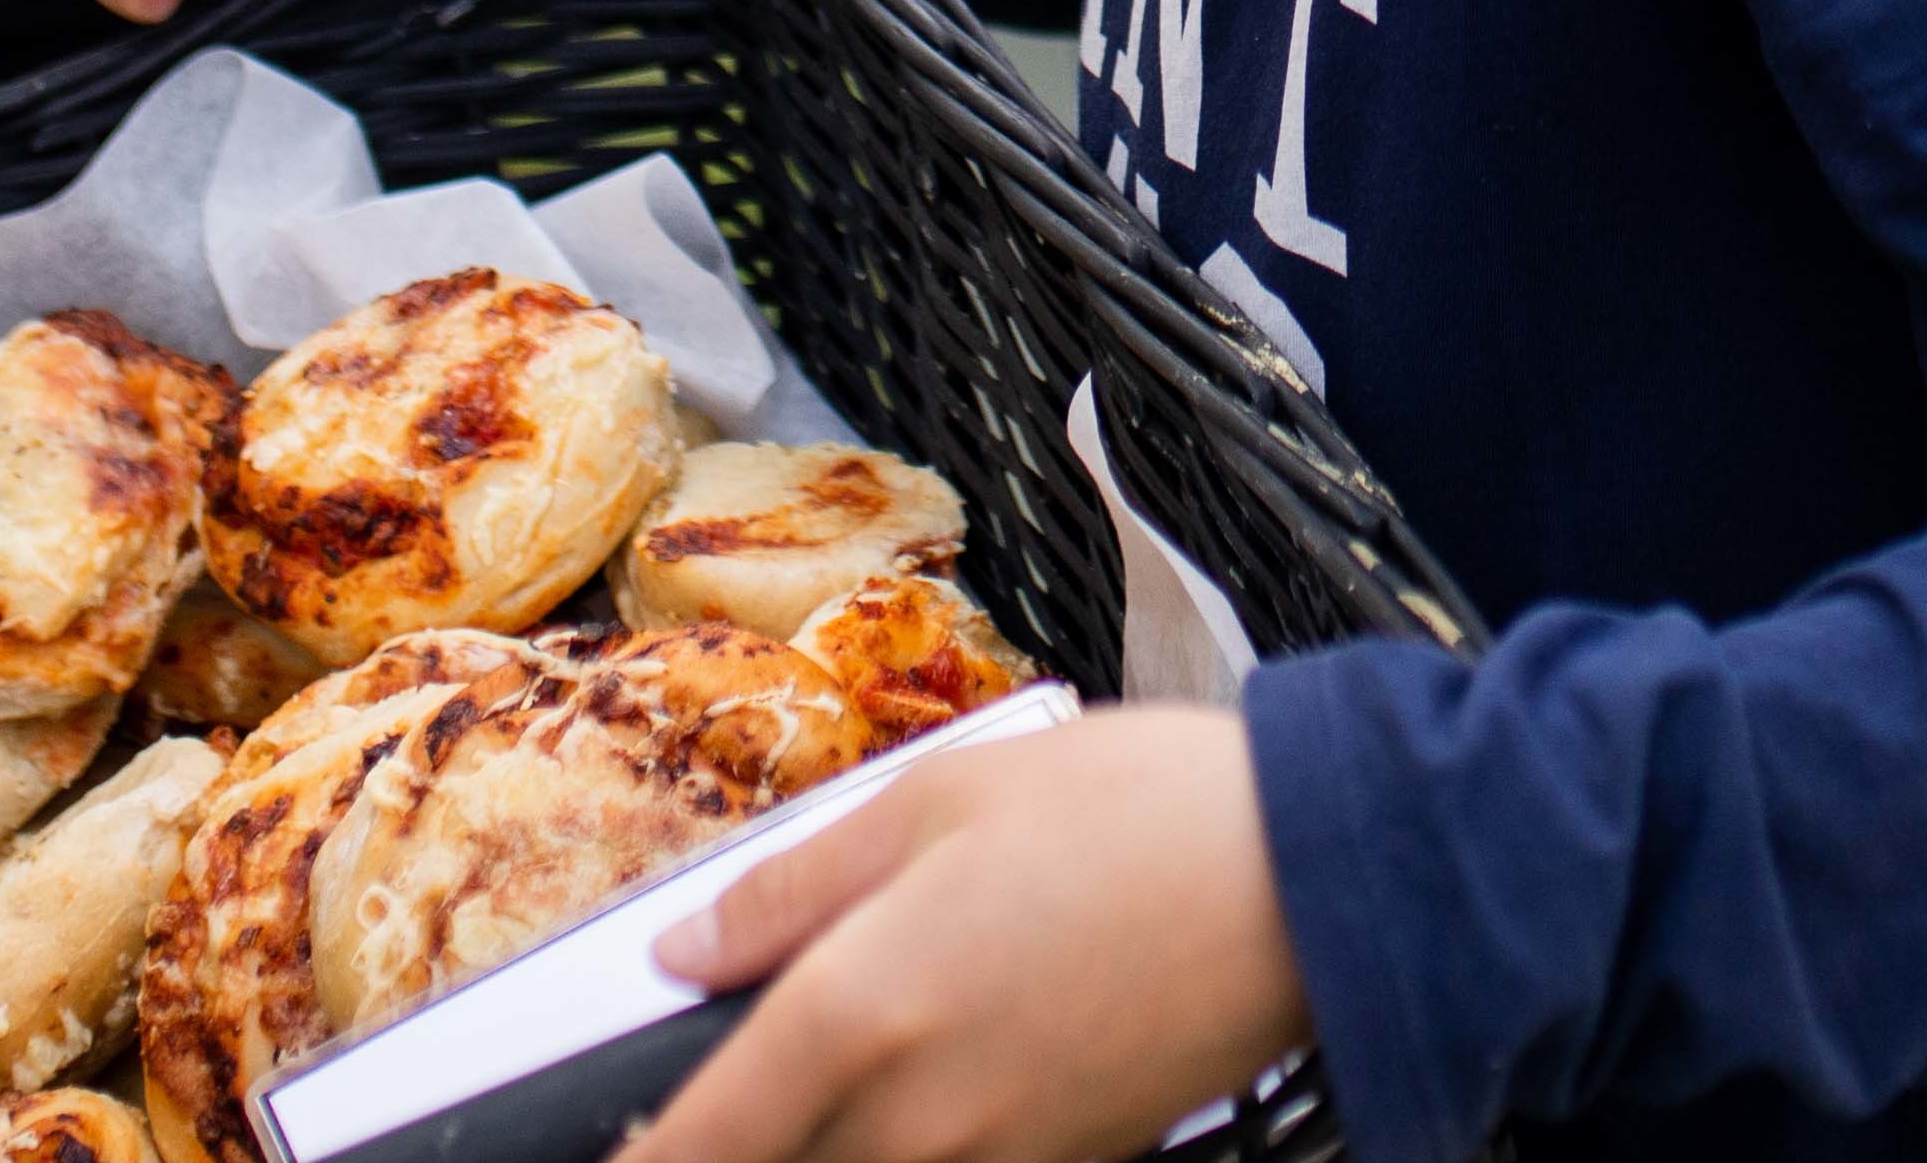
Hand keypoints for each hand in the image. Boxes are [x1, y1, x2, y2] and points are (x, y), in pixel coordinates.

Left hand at [633, 707, 1306, 1162]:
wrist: (1313, 877)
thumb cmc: (1138, 812)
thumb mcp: (940, 799)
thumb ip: (796, 887)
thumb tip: (688, 954)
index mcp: (860, 1011)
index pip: (701, 1143)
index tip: (613, 1156)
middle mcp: (918, 1117)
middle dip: (733, 1150)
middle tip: (728, 1096)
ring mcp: (1001, 1159)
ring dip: (827, 1143)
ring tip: (842, 1070)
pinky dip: (917, 1147)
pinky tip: (933, 1086)